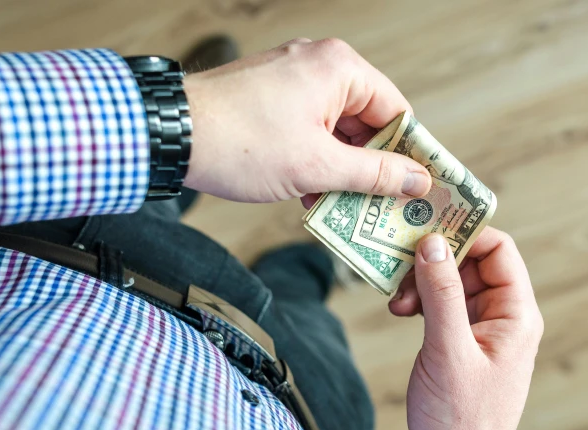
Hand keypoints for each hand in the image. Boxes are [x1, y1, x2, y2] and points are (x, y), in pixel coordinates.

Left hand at [182, 38, 431, 204]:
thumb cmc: (240, 143)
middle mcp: (319, 65)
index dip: (409, 152)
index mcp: (339, 69)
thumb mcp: (318, 167)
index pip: (397, 111)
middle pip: (367, 121)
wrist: (170, 135)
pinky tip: (312, 194)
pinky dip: (315, 160)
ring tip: (341, 206)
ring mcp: (292, 79)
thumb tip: (416, 180)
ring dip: (341, 170)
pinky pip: (310, 128)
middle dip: (371, 167)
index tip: (418, 187)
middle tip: (381, 206)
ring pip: (337, 129)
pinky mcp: (271, 97)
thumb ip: (374, 174)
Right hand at [389, 229, 542, 429]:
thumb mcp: (449, 351)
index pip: (499, 251)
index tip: (427, 224)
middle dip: (434, 260)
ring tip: (397, 300)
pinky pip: (441, 305)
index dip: (466, 232)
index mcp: (516, 315)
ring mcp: (480, 330)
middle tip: (400, 265)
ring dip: (422, 282)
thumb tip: (433, 243)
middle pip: (471, 263)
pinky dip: (419, 301)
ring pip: (451, 282)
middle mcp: (502, 317)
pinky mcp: (459, 343)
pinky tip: (400, 311)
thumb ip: (442, 295)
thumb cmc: (461, 419)